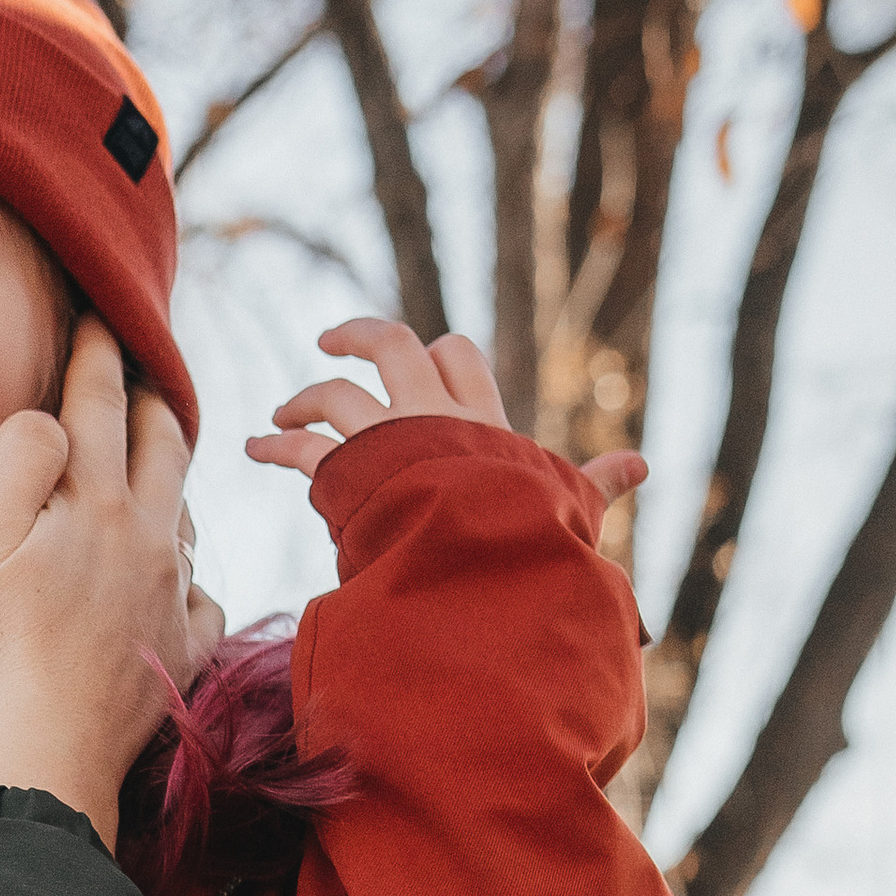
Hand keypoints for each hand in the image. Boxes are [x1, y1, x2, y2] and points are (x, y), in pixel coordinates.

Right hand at [0, 317, 196, 843]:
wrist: (43, 760)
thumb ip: (20, 462)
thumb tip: (53, 418)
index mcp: (98, 502)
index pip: (100, 403)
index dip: (96, 352)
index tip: (97, 314)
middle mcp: (151, 538)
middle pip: (164, 444)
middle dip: (149, 398)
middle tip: (136, 371)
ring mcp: (173, 596)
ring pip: (184, 513)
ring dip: (169, 479)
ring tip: (153, 465)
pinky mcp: (181, 652)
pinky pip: (201, 595)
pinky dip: (187, 573)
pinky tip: (175, 578)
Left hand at [245, 316, 646, 508]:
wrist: (485, 560)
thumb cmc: (531, 537)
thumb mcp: (570, 507)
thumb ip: (597, 483)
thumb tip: (642, 465)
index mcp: (481, 419)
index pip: (458, 356)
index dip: (435, 354)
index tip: (419, 364)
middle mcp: (431, 415)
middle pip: (391, 344)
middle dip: (358, 336)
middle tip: (331, 342)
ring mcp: (385, 439)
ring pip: (335, 392)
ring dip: (304, 398)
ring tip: (282, 414)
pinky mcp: (347, 473)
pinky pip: (301, 450)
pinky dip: (275, 447)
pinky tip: (254, 448)